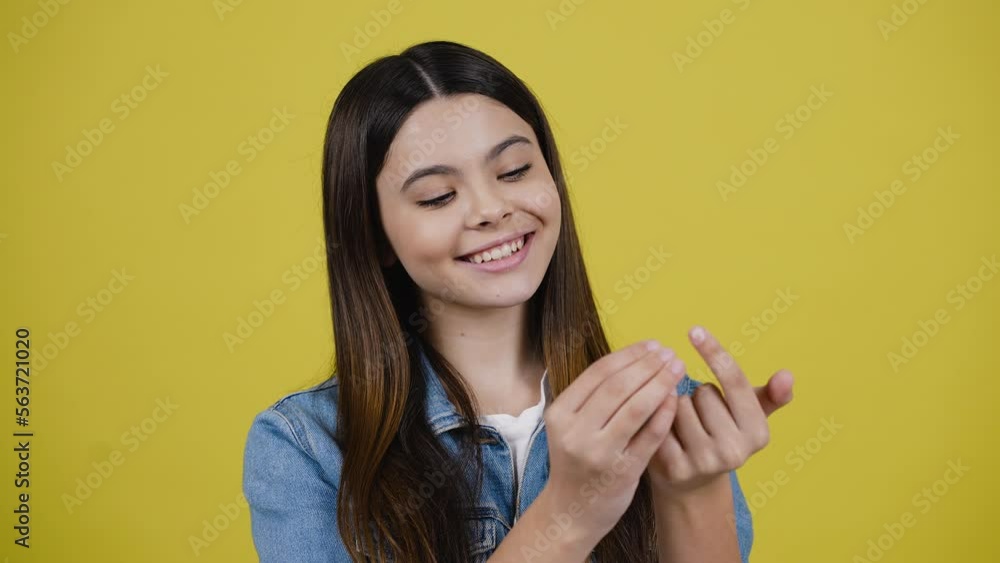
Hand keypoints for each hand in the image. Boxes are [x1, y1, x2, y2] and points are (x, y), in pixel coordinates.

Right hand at [542, 339, 684, 541]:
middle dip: (648, 365)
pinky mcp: (622, 472)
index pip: (598, 373)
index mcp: (560, 414)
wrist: (571, 512)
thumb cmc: (577, 460)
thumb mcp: (571, 426)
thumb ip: (594, 396)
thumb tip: (636, 356)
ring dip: (661, 383)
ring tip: (678, 369)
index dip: (629, 354)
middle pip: (617, 386)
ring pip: (635, 408)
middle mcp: (575, 433)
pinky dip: (665, 413)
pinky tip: (676, 398)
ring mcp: (598, 454)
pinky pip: (650, 436)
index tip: (653, 345)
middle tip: (670, 353)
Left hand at [647, 325, 793, 493]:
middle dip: (698, 394)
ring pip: (679, 403)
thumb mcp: (750, 416)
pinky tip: (665, 432)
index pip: (735, 381)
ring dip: (677, 405)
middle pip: (703, 391)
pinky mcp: (675, 468)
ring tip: (684, 426)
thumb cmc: (722, 434)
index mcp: (758, 433)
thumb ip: (770, 395)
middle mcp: (735, 451)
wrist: (693, 482)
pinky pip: (659, 420)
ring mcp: (704, 462)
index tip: (694, 329)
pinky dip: (659, 418)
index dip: (714, 352)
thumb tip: (787, 375)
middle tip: (701, 417)